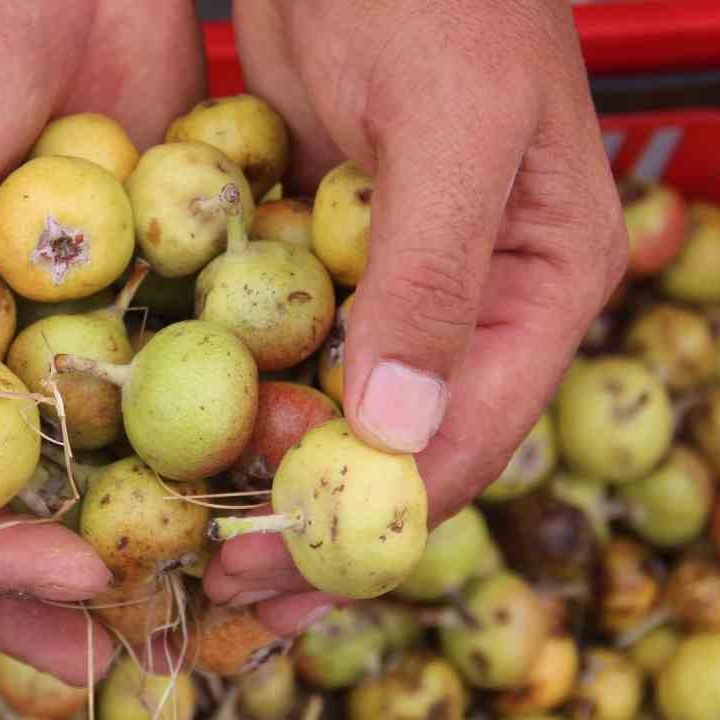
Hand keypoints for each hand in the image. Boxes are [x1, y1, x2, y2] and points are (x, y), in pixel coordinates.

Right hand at [0, 0, 206, 682]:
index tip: (74, 578)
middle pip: (32, 517)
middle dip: (85, 595)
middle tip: (153, 656)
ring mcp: (79, 341)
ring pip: (123, 476)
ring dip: (170, 544)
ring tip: (231, 608)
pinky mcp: (164, 297)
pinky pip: (197, 394)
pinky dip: (231, 447)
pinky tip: (282, 493)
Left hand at [205, 0, 627, 629]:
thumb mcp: (448, 125)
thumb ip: (432, 278)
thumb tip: (397, 440)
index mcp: (544, 282)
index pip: (468, 437)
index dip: (375, 521)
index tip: (280, 573)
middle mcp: (478, 303)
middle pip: (400, 452)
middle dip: (316, 529)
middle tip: (225, 594)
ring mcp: (398, 285)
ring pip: (336, 416)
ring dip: (268, 485)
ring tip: (193, 554)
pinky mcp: (326, 257)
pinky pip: (281, 353)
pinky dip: (236, 407)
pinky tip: (175, 458)